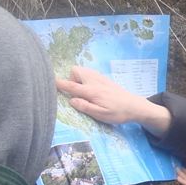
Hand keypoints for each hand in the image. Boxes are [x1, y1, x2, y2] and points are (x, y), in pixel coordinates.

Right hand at [56, 66, 170, 134]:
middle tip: (76, 93)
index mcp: (92, 91)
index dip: (59, 84)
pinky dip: (86, 77)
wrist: (136, 106)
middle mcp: (95, 81)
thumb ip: (85, 107)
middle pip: (75, 70)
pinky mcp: (105, 79)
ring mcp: (100, 78)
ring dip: (79, 78)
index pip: (72, 86)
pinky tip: (92, 89)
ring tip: (84, 92)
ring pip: (83, 70)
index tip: (49, 81)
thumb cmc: (118, 113)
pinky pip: (90, 72)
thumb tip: (71, 100)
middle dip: (71, 79)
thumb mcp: (101, 115)